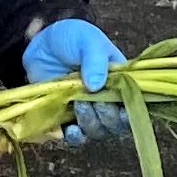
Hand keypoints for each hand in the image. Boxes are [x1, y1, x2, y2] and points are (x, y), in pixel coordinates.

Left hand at [23, 17, 128, 142]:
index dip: (130, 111)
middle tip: (91, 100)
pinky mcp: (68, 118)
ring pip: (98, 131)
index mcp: (120, 81)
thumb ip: (95, 60)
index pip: (134, 103)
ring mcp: (88, 110)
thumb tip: (97, 87)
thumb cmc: (72, 39)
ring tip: (77, 103)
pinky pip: (77, 137)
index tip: (121, 107)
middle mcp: (107, 99)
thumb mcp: (87, 40)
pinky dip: (75, 136)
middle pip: (117, 123)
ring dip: (90, 122)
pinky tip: (70, 129)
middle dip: (107, 115)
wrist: (43, 45)